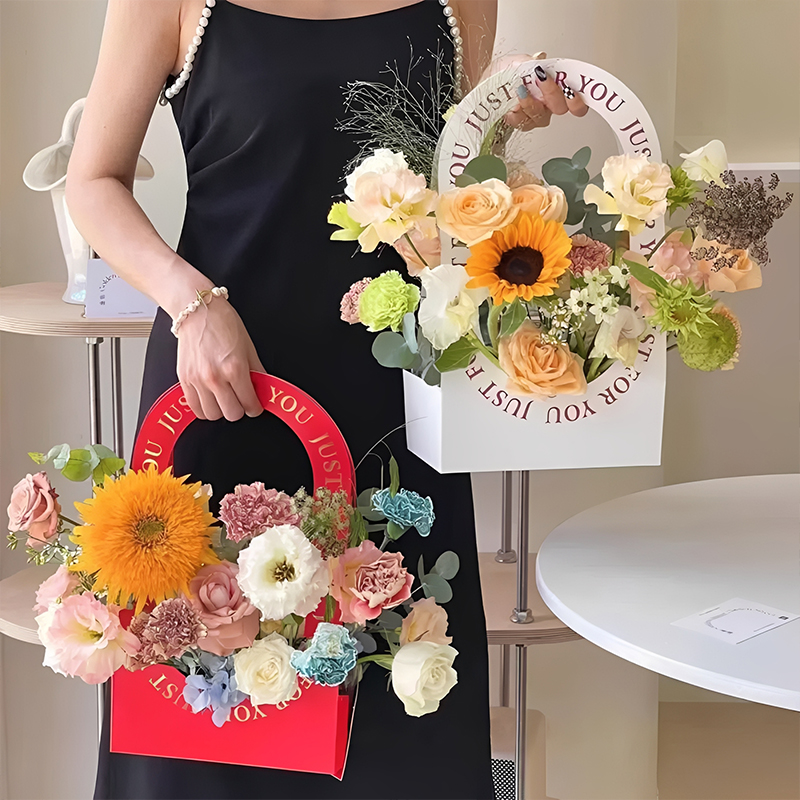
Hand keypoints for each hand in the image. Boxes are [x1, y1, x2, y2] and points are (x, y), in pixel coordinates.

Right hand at [175, 297, 265, 421]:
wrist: (197, 310)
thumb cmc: (222, 323)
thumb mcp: (249, 347)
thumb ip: (257, 372)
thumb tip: (264, 390)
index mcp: (234, 368)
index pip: (249, 404)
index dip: (255, 407)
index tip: (255, 405)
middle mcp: (215, 377)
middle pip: (231, 414)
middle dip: (239, 409)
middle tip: (240, 400)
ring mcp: (197, 380)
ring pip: (212, 415)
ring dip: (221, 409)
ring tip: (224, 398)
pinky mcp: (184, 380)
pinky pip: (195, 407)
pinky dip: (204, 407)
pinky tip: (210, 398)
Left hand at [487, 52, 588, 130]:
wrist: (483, 89)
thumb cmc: (500, 75)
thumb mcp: (513, 62)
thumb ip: (528, 61)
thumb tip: (540, 58)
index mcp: (552, 87)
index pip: (574, 99)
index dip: (579, 99)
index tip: (572, 91)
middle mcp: (547, 104)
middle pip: (560, 107)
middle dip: (553, 93)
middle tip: (542, 79)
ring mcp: (534, 115)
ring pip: (541, 116)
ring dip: (532, 103)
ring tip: (521, 89)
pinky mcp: (520, 124)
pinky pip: (523, 123)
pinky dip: (516, 114)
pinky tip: (510, 107)